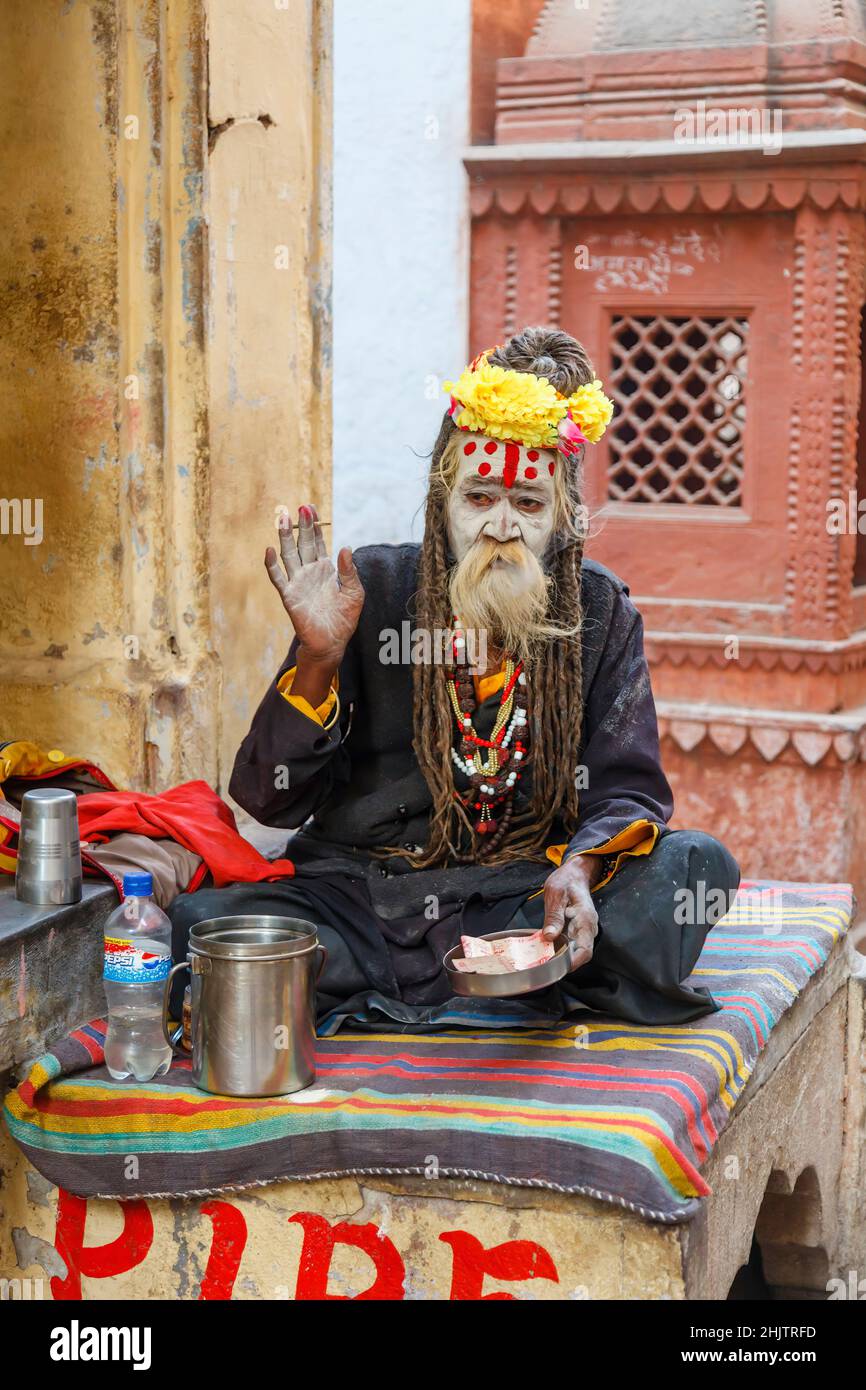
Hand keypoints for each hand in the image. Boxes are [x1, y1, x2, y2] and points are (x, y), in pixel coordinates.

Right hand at [265, 505, 364, 672]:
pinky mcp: (289, 596)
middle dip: (302, 526)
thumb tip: (345, 547)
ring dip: (284, 538)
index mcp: (325, 570)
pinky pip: (278, 578)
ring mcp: (297, 583)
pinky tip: (269, 549)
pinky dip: (272, 565)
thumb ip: (350, 571)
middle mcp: (309, 572)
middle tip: (301, 507)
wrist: (332, 643)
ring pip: (289, 555)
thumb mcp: (355, 592)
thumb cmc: (344, 619)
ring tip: (282, 519)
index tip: (311, 509)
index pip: (317, 543)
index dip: (314, 526)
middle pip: (303, 544)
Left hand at [541, 856, 599, 968]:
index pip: (585, 950)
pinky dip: (560, 949)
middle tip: (544, 966)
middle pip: (580, 954)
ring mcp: (583, 929)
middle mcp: (588, 928)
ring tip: (542, 959)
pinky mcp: (577, 929)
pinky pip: (571, 944)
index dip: (573, 963)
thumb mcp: (555, 894)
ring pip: (575, 951)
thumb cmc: (566, 881)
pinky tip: (546, 948)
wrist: (575, 873)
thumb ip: (554, 916)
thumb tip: (549, 937)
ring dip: (561, 957)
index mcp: (585, 919)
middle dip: (564, 963)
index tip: (557, 967)